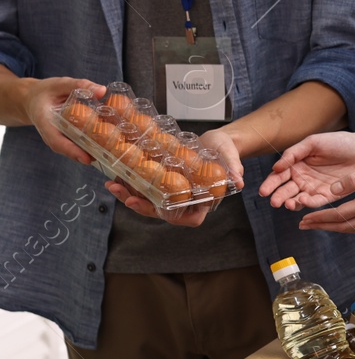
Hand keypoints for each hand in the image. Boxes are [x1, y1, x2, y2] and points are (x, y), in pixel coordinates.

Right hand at [17, 76, 103, 163]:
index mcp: (46, 123)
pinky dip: (92, 146)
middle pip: (69, 150)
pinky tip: (109, 146)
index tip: (87, 159)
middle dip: (87, 155)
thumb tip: (102, 90)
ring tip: (111, 156)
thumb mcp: (60, 84)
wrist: (35, 98)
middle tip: (107, 159)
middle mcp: (52, 135)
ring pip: (76, 149)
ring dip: (92, 153)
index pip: (57, 141)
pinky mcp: (68, 138)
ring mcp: (60, 138)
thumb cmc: (46, 91)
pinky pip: (79, 144)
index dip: (72, 151)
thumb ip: (79, 85)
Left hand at [103, 126, 246, 226]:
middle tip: (126, 196)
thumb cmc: (225, 150)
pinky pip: (144, 187)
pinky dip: (129, 182)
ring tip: (112, 184)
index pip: (191, 218)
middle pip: (162, 212)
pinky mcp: (161, 181)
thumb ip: (233, 166)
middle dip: (141, 206)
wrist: (214, 140)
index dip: (175, 218)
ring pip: (149, 201)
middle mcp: (186, 200)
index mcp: (205, 199)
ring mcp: (172, 192)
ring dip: (128, 195)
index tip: (161, 211)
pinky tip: (116, 175)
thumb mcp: (230, 155)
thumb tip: (239, 180)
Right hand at [260, 131, 354, 210]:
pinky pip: (316, 201)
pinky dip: (309, 203)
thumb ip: (294, 153)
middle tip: (274, 202)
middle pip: (286, 190)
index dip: (271, 184)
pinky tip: (303, 201)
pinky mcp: (329, 195)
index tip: (264, 191)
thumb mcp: (313, 143)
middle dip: (279, 196)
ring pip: (299, 198)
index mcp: (296, 164)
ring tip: (287, 204)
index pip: (279, 176)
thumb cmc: (338, 142)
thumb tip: (276, 167)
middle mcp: (303, 178)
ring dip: (292, 202)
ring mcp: (315, 188)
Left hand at [293, 152, 354, 232]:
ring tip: (318, 224)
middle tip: (303, 225)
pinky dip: (348, 224)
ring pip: (353, 228)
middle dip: (322, 226)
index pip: (339, 214)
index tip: (304, 218)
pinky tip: (341, 220)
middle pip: (344, 226)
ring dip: (334, 227)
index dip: (320, 217)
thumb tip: (333, 191)